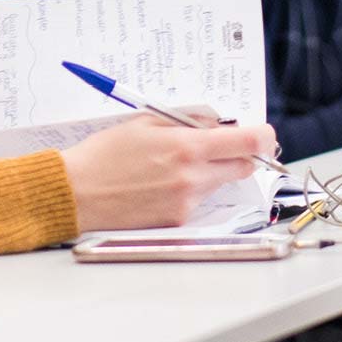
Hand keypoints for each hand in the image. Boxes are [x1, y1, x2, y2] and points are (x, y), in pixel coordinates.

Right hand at [60, 115, 276, 231]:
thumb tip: (215, 124)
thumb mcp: (146, 122)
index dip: (263, 138)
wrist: (78, 192)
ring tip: (171, 166)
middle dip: (237, 155)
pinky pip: (197, 201)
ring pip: (218, 184)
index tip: (263, 135)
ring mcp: (187, 202)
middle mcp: (193, 177)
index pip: (248, 144)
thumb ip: (186, 122)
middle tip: (217, 147)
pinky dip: (189, 191)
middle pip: (242, 167)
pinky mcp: (177, 220)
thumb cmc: (105, 154)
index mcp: (188, 147)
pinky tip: (160, 185)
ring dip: (209, 172)